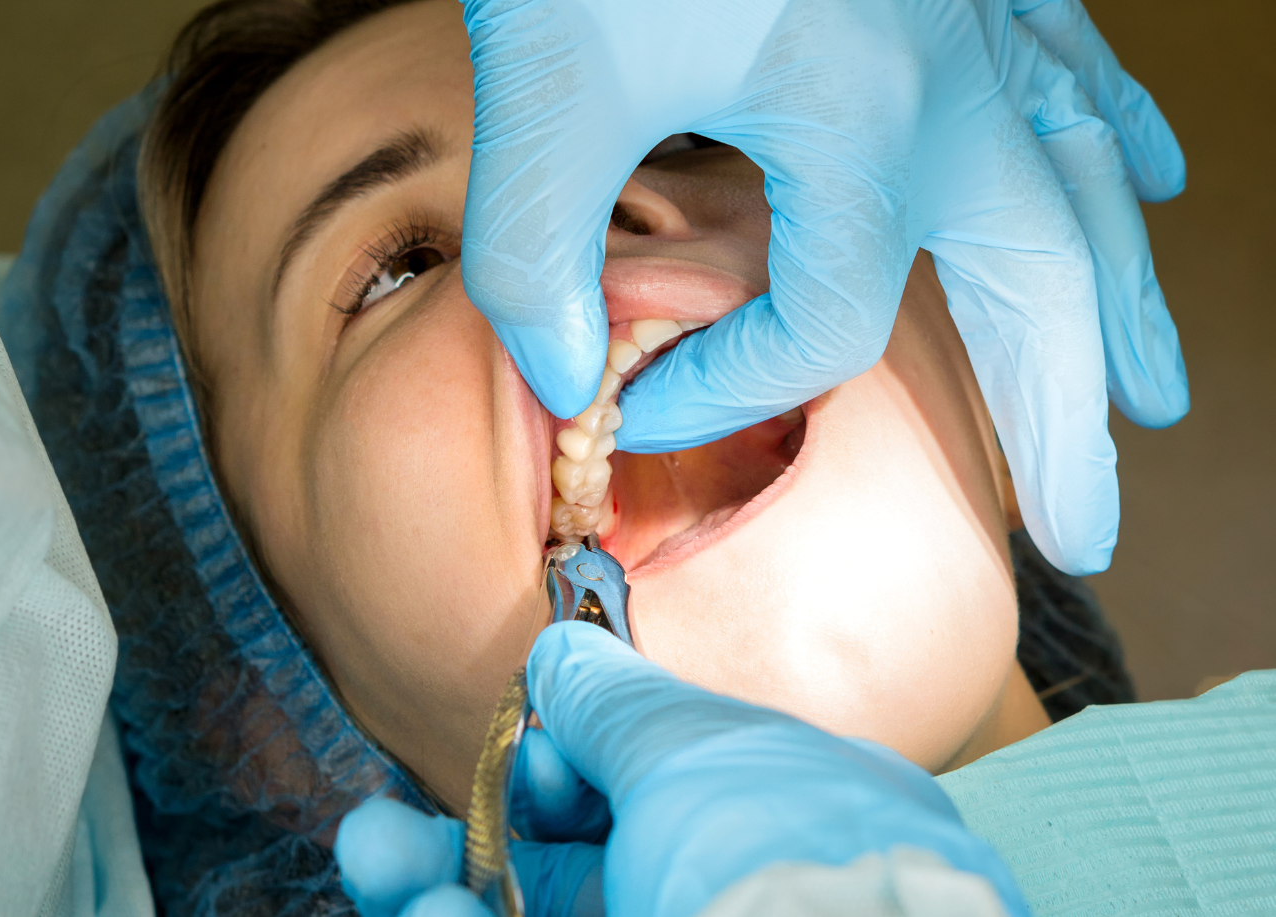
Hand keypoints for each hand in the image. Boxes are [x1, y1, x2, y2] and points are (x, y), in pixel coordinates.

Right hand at [335, 623, 1027, 916]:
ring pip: (527, 915)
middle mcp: (710, 885)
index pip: (638, 786)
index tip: (519, 748)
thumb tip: (561, 649)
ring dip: (436, 887)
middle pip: (562, 866)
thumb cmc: (782, 863)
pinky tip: (416, 909)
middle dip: (465, 834)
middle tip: (381, 831)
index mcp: (755, 818)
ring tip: (373, 858)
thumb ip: (614, 701)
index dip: (562, 767)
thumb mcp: (695, 748)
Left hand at [459, 0, 1186, 574]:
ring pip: (1081, 180)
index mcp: (863, 117)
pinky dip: (1104, 124)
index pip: (815, 324)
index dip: (724, 389)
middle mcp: (951, 76)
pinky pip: (1069, 59)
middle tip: (1086, 527)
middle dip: (1060, 420)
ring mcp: (972, 15)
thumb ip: (541, 243)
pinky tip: (1140, 172)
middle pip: (1035, 285)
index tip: (637, 405)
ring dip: (1115, 295)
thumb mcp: (550, 74)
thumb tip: (569, 376)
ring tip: (1151, 391)